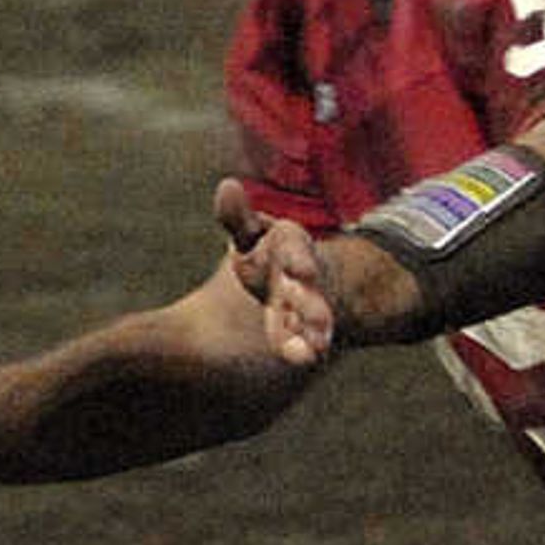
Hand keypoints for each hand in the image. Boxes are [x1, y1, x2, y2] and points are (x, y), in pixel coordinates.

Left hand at [216, 180, 335, 366]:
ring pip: (314, 320)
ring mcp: (305, 309)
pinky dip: (307, 349)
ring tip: (317, 349)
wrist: (300, 279)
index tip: (302, 269)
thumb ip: (238, 217)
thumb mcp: (253, 233)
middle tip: (317, 318)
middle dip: (312, 305)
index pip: (297, 255)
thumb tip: (226, 186)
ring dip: (315, 333)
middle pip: (309, 293)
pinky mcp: (301, 332)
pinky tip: (308, 358)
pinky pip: (306, 342)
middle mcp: (303, 282)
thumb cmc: (269, 254)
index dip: (300, 261)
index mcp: (290, 252)